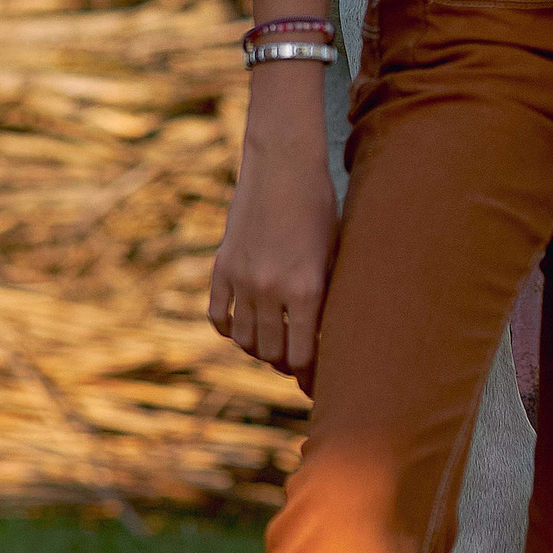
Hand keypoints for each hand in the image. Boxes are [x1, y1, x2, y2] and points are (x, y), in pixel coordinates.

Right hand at [208, 83, 338, 391]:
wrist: (284, 167)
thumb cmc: (322, 209)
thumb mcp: (335, 254)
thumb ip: (327, 298)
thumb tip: (325, 340)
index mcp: (307, 288)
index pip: (304, 355)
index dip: (311, 377)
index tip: (318, 386)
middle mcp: (270, 289)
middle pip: (272, 354)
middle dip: (286, 365)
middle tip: (297, 365)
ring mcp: (241, 279)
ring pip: (245, 340)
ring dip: (260, 350)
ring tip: (275, 347)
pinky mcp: (221, 267)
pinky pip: (217, 316)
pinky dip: (230, 330)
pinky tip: (244, 330)